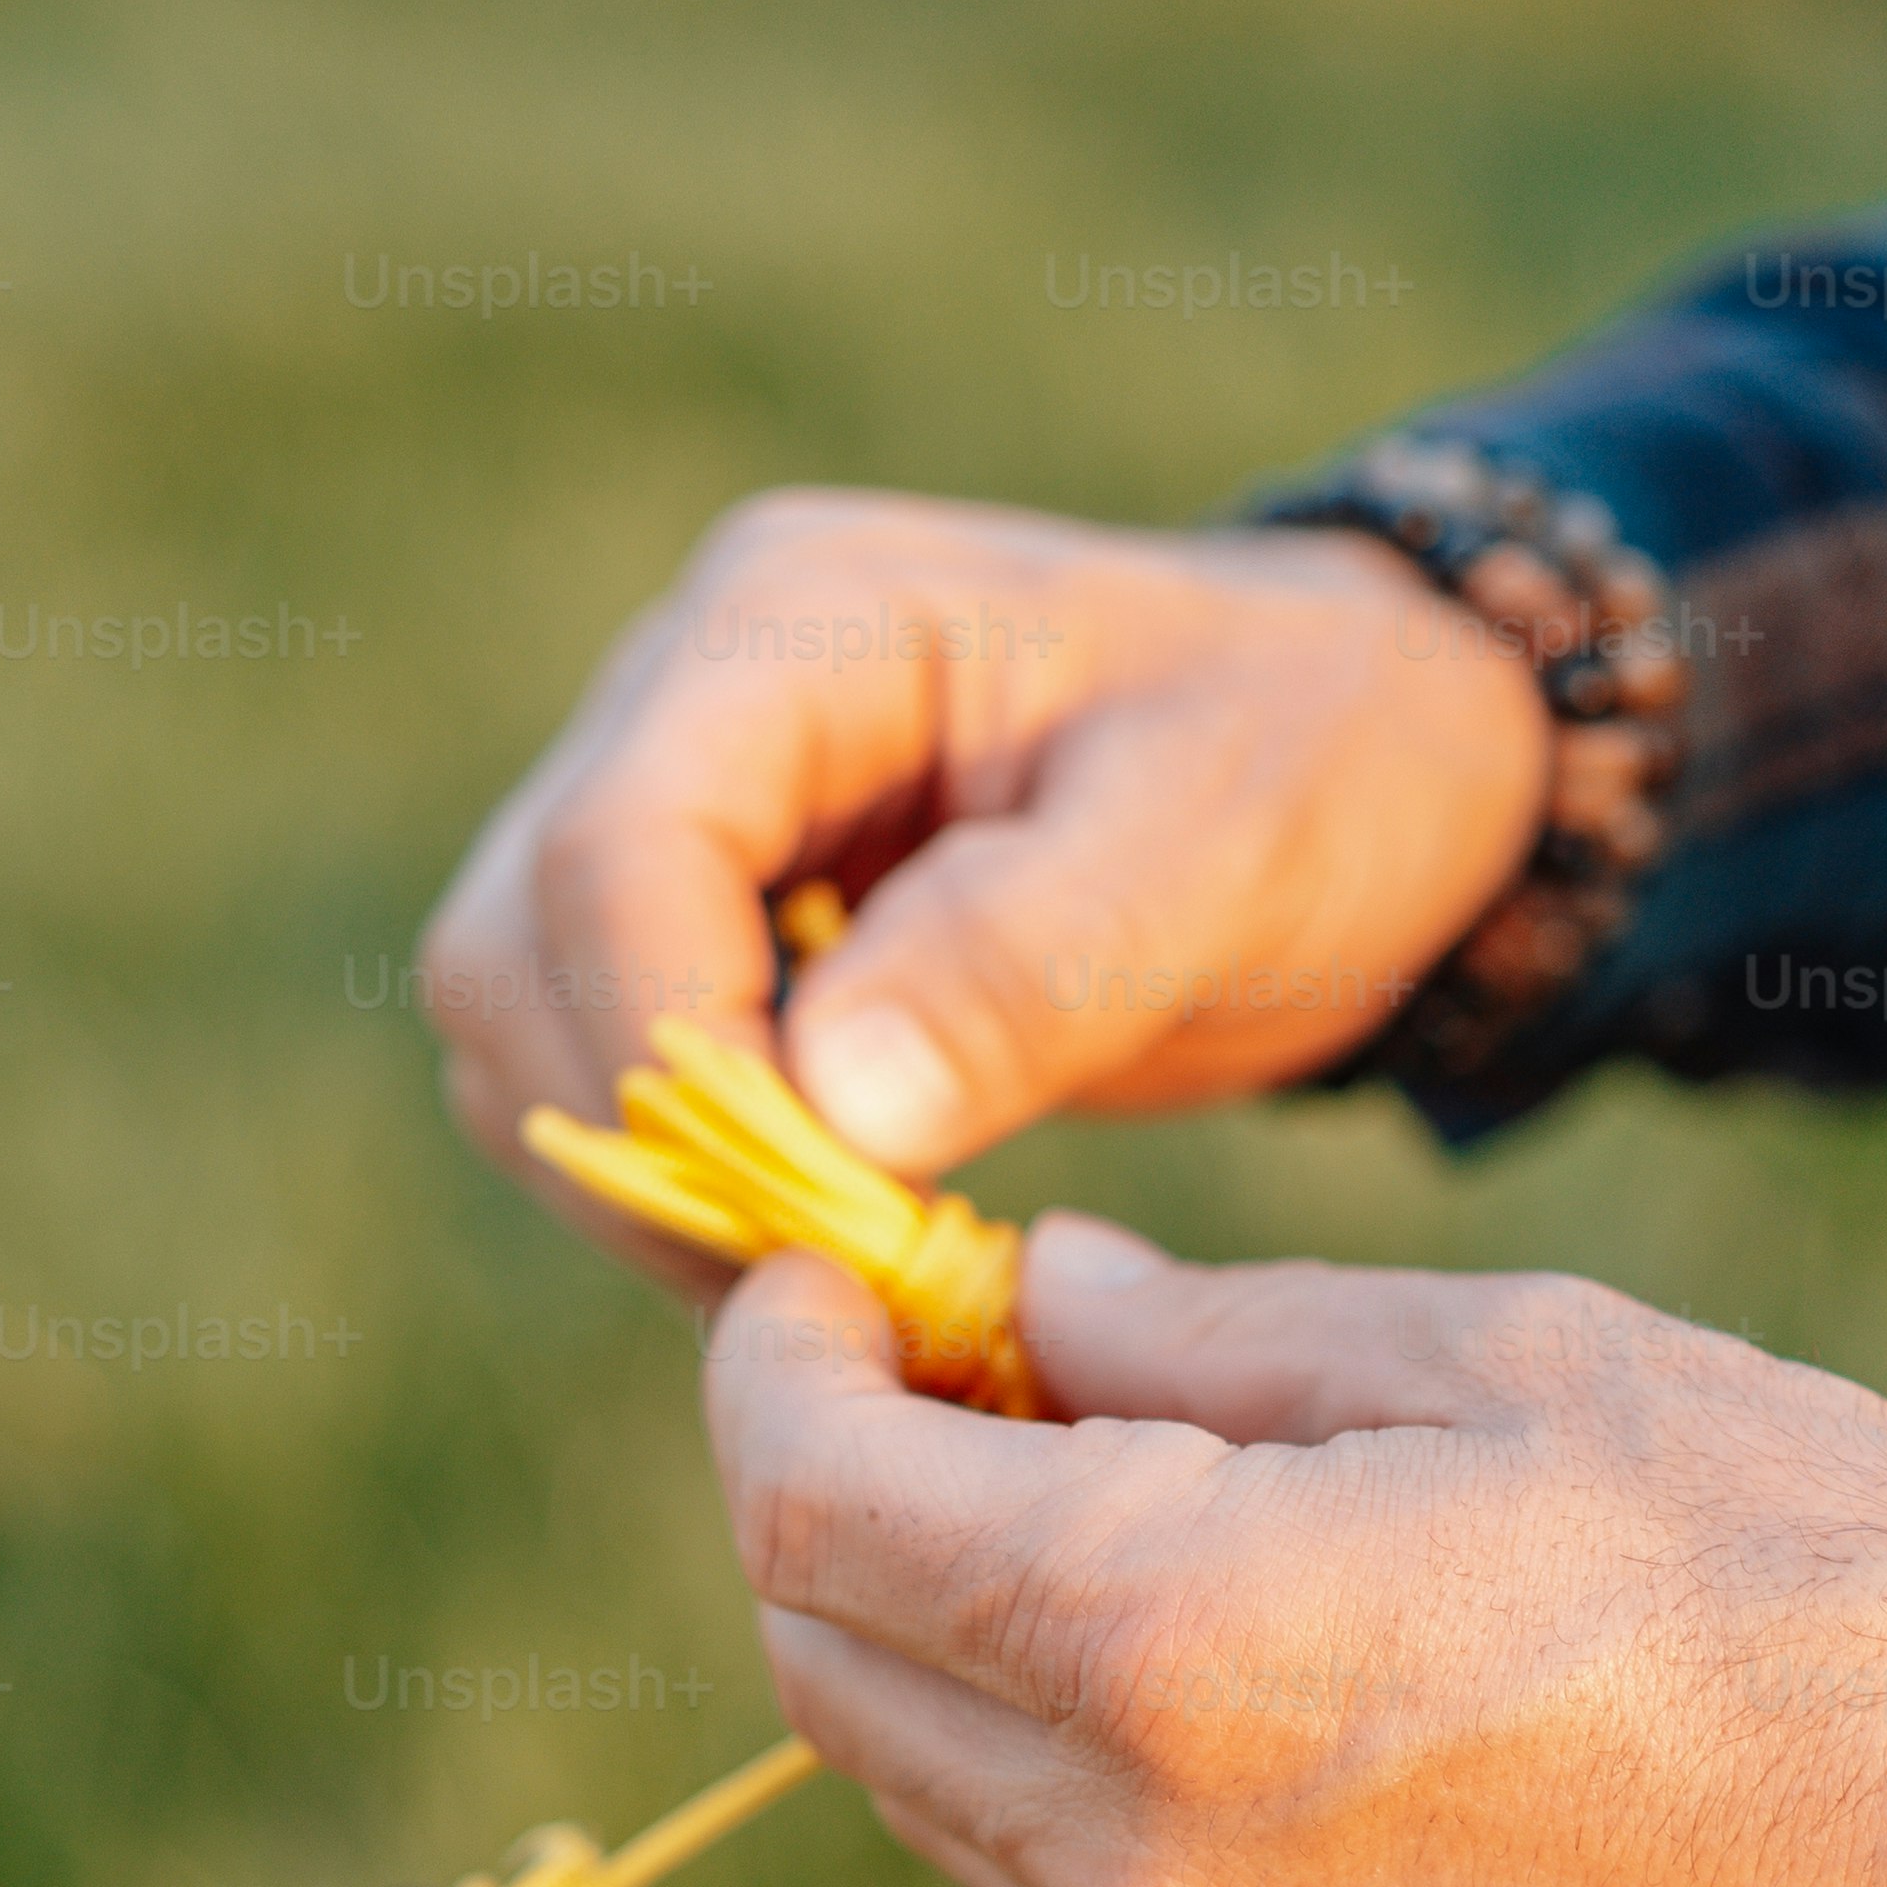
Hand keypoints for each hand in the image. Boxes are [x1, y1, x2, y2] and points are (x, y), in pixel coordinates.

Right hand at [418, 491, 1549, 1288]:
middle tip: (827, 1265)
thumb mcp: (1225, 841)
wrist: (1373, 757)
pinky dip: (679, 1178)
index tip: (818, 1204)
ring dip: (643, 1173)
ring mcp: (680, 811)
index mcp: (796, 621)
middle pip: (513, 945)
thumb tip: (830, 1106)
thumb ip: (1032, 960)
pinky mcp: (702, 922)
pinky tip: (834, 1219)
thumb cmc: (1324, 753)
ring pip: (517, 1027)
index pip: (614, 850)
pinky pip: (598, 1075)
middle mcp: (690, 697)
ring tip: (840, 1252)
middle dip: (643, 1131)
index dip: (672, 1052)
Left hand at [705, 1221, 1886, 1886]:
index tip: (831, 1273)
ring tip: (1050, 1485)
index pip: (807, 1502)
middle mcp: (1135, 1857)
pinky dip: (1042, 1757)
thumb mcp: (1501, 1355)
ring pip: (926, 1793)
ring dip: (924, 1634)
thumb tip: (1031, 1297)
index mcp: (1164, 1644)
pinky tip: (1175, 1643)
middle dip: (822, 1492)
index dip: (778, 1358)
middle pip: (821, 1663)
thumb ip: (1207, 1336)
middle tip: (930, 1361)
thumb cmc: (1802, 1562)